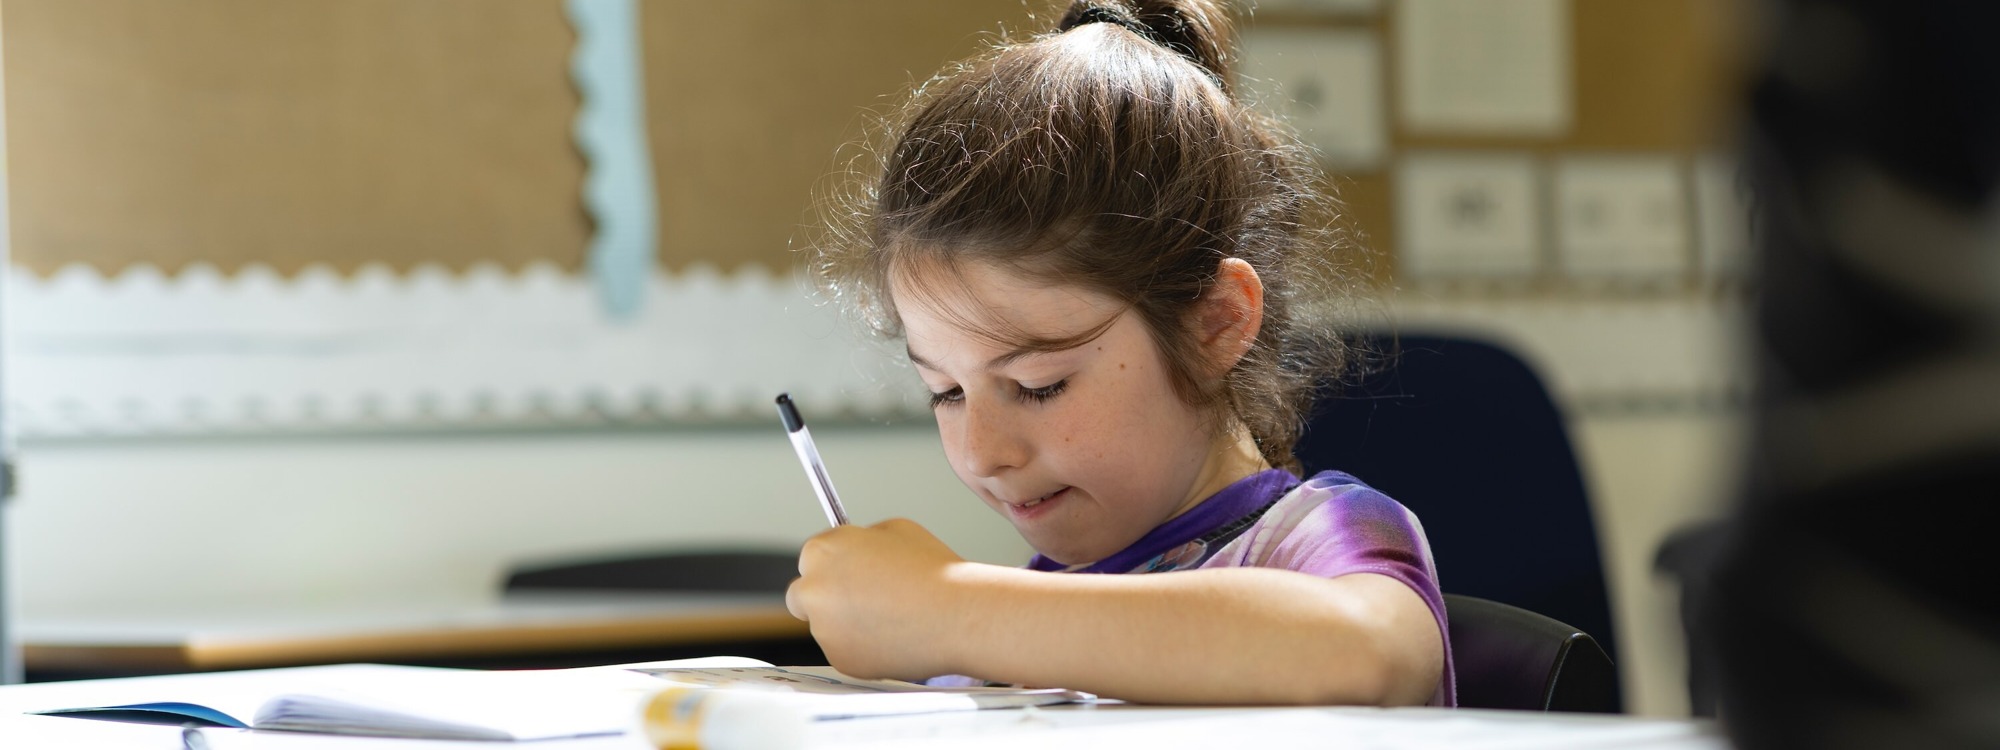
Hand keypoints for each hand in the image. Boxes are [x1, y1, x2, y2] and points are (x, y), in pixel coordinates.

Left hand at [786, 518, 970, 679]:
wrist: (955, 615)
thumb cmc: (933, 571)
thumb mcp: (896, 529)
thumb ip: (863, 540)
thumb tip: (857, 550)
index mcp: (822, 551)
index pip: (812, 556)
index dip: (835, 563)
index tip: (850, 570)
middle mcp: (813, 589)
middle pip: (803, 595)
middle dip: (825, 596)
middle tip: (859, 598)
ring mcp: (823, 629)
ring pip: (826, 627)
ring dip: (846, 624)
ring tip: (890, 618)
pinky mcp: (840, 659)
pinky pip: (845, 651)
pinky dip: (862, 647)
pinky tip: (894, 638)